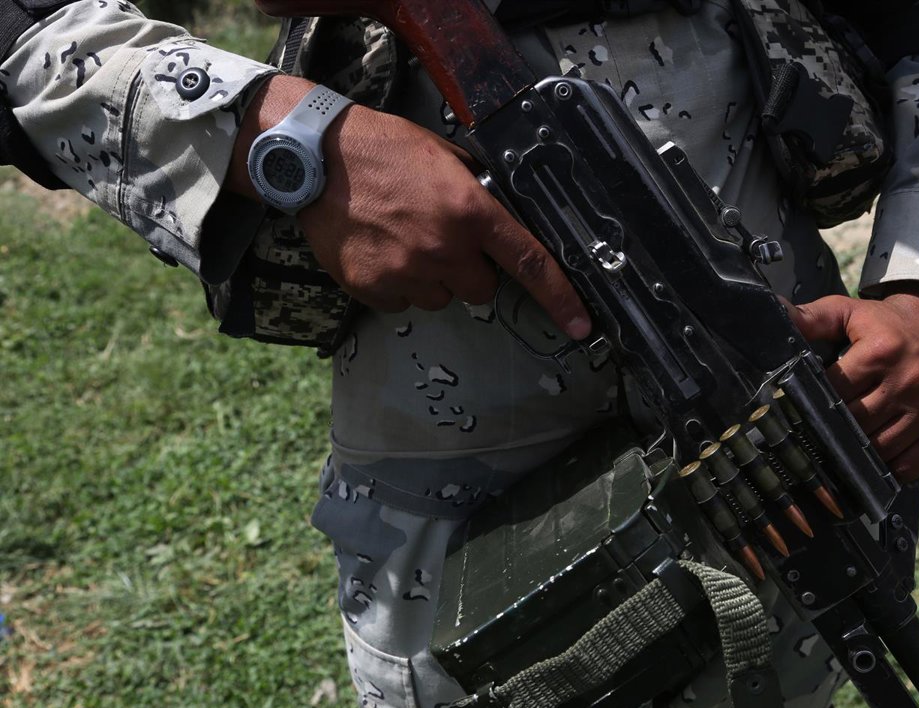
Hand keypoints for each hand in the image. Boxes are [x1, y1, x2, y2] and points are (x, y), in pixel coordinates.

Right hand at [227, 76, 590, 338]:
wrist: (316, 158)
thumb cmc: (383, 149)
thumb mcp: (446, 157)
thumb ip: (478, 194)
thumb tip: (502, 219)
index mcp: (470, 212)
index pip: (529, 263)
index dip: (560, 298)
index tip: (581, 325)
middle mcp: (444, 248)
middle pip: (481, 289)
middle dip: (469, 270)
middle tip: (442, 239)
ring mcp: (407, 272)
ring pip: (440, 298)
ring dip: (431, 277)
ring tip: (403, 238)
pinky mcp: (374, 288)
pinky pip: (402, 302)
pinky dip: (396, 283)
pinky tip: (381, 249)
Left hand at [787, 282, 918, 482]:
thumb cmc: (886, 322)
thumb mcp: (848, 312)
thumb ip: (812, 318)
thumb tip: (775, 312)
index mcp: (881, 352)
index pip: (835, 391)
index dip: (816, 402)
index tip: (804, 407)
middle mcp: (908, 382)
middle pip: (856, 423)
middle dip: (834, 429)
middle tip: (818, 431)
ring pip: (880, 449)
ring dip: (858, 452)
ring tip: (842, 445)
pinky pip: (910, 465)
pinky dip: (889, 467)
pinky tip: (873, 458)